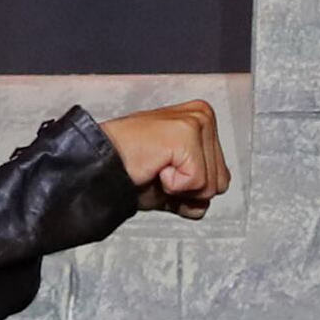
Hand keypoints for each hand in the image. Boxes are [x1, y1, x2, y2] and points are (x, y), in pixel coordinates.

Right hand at [100, 101, 228, 218]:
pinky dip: (174, 187)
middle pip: (221, 183)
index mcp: (202, 121)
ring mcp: (196, 122)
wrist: (98, 170)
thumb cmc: (130, 170)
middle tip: (158, 172)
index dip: (191, 189)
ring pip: (212, 185)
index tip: (164, 172)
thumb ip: (201, 187)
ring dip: (181, 190)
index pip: (222, 179)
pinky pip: (198, 182)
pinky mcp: (186, 133)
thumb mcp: (176, 182)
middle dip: (188, 191)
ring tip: (156, 168)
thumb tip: (205, 203)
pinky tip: (155, 167)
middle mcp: (202, 115)